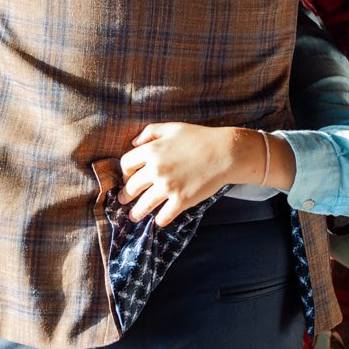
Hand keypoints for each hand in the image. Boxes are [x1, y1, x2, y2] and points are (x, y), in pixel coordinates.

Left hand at [119, 123, 261, 225]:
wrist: (225, 153)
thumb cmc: (200, 138)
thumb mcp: (173, 128)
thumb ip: (150, 132)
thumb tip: (134, 142)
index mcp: (152, 150)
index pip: (126, 164)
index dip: (125, 172)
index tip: (128, 177)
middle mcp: (156, 170)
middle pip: (131, 187)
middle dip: (125, 195)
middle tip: (124, 200)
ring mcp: (168, 187)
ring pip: (144, 205)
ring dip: (136, 212)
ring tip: (134, 216)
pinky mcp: (181, 200)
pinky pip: (164, 216)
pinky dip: (159, 220)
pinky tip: (159, 220)